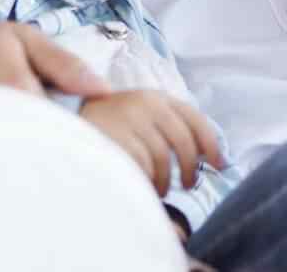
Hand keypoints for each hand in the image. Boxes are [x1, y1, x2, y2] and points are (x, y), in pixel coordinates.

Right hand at [80, 90, 226, 195]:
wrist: (67, 124)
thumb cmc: (112, 128)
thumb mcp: (142, 120)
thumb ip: (170, 131)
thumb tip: (209, 159)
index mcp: (158, 97)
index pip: (195, 118)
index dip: (211, 143)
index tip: (219, 164)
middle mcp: (145, 103)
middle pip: (183, 140)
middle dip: (191, 168)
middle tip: (190, 184)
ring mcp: (127, 119)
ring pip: (163, 157)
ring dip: (166, 180)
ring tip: (162, 189)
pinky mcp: (112, 137)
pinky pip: (141, 166)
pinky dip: (147, 181)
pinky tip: (144, 187)